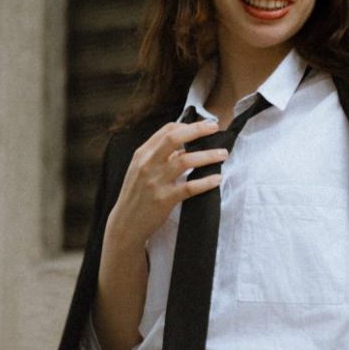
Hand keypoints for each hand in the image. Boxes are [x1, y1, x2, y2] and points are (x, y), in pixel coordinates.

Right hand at [104, 120, 227, 250]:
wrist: (125, 224)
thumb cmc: (136, 195)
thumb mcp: (141, 171)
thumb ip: (160, 157)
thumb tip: (184, 148)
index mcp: (142, 154)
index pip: (166, 131)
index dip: (188, 125)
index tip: (204, 126)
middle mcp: (147, 164)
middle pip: (174, 139)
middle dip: (197, 130)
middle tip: (215, 128)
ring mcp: (155, 182)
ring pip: (185, 161)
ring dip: (208, 156)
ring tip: (223, 154)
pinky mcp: (164, 199)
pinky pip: (189, 187)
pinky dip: (206, 182)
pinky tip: (217, 179)